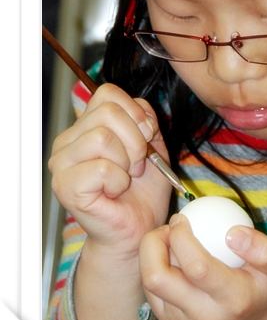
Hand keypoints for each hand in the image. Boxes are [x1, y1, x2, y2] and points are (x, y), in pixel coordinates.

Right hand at [48, 83, 171, 256]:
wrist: (138, 227)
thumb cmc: (143, 189)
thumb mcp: (152, 144)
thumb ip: (145, 119)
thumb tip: (140, 113)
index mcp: (86, 125)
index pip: (107, 93)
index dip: (135, 112)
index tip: (146, 136)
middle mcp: (68, 141)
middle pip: (108, 112)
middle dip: (135, 140)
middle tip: (136, 165)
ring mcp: (62, 163)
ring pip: (102, 137)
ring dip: (127, 161)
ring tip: (125, 178)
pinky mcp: (65, 186)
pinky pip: (101, 168)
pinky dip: (118, 181)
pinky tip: (115, 192)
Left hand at [139, 214, 266, 319]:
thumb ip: (264, 247)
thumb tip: (233, 234)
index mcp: (233, 300)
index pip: (197, 267)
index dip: (181, 237)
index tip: (182, 218)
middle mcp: (204, 316)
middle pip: (157, 278)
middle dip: (154, 243)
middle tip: (170, 226)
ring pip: (150, 282)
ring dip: (153, 253)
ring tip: (172, 238)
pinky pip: (151, 288)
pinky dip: (155, 264)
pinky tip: (173, 254)